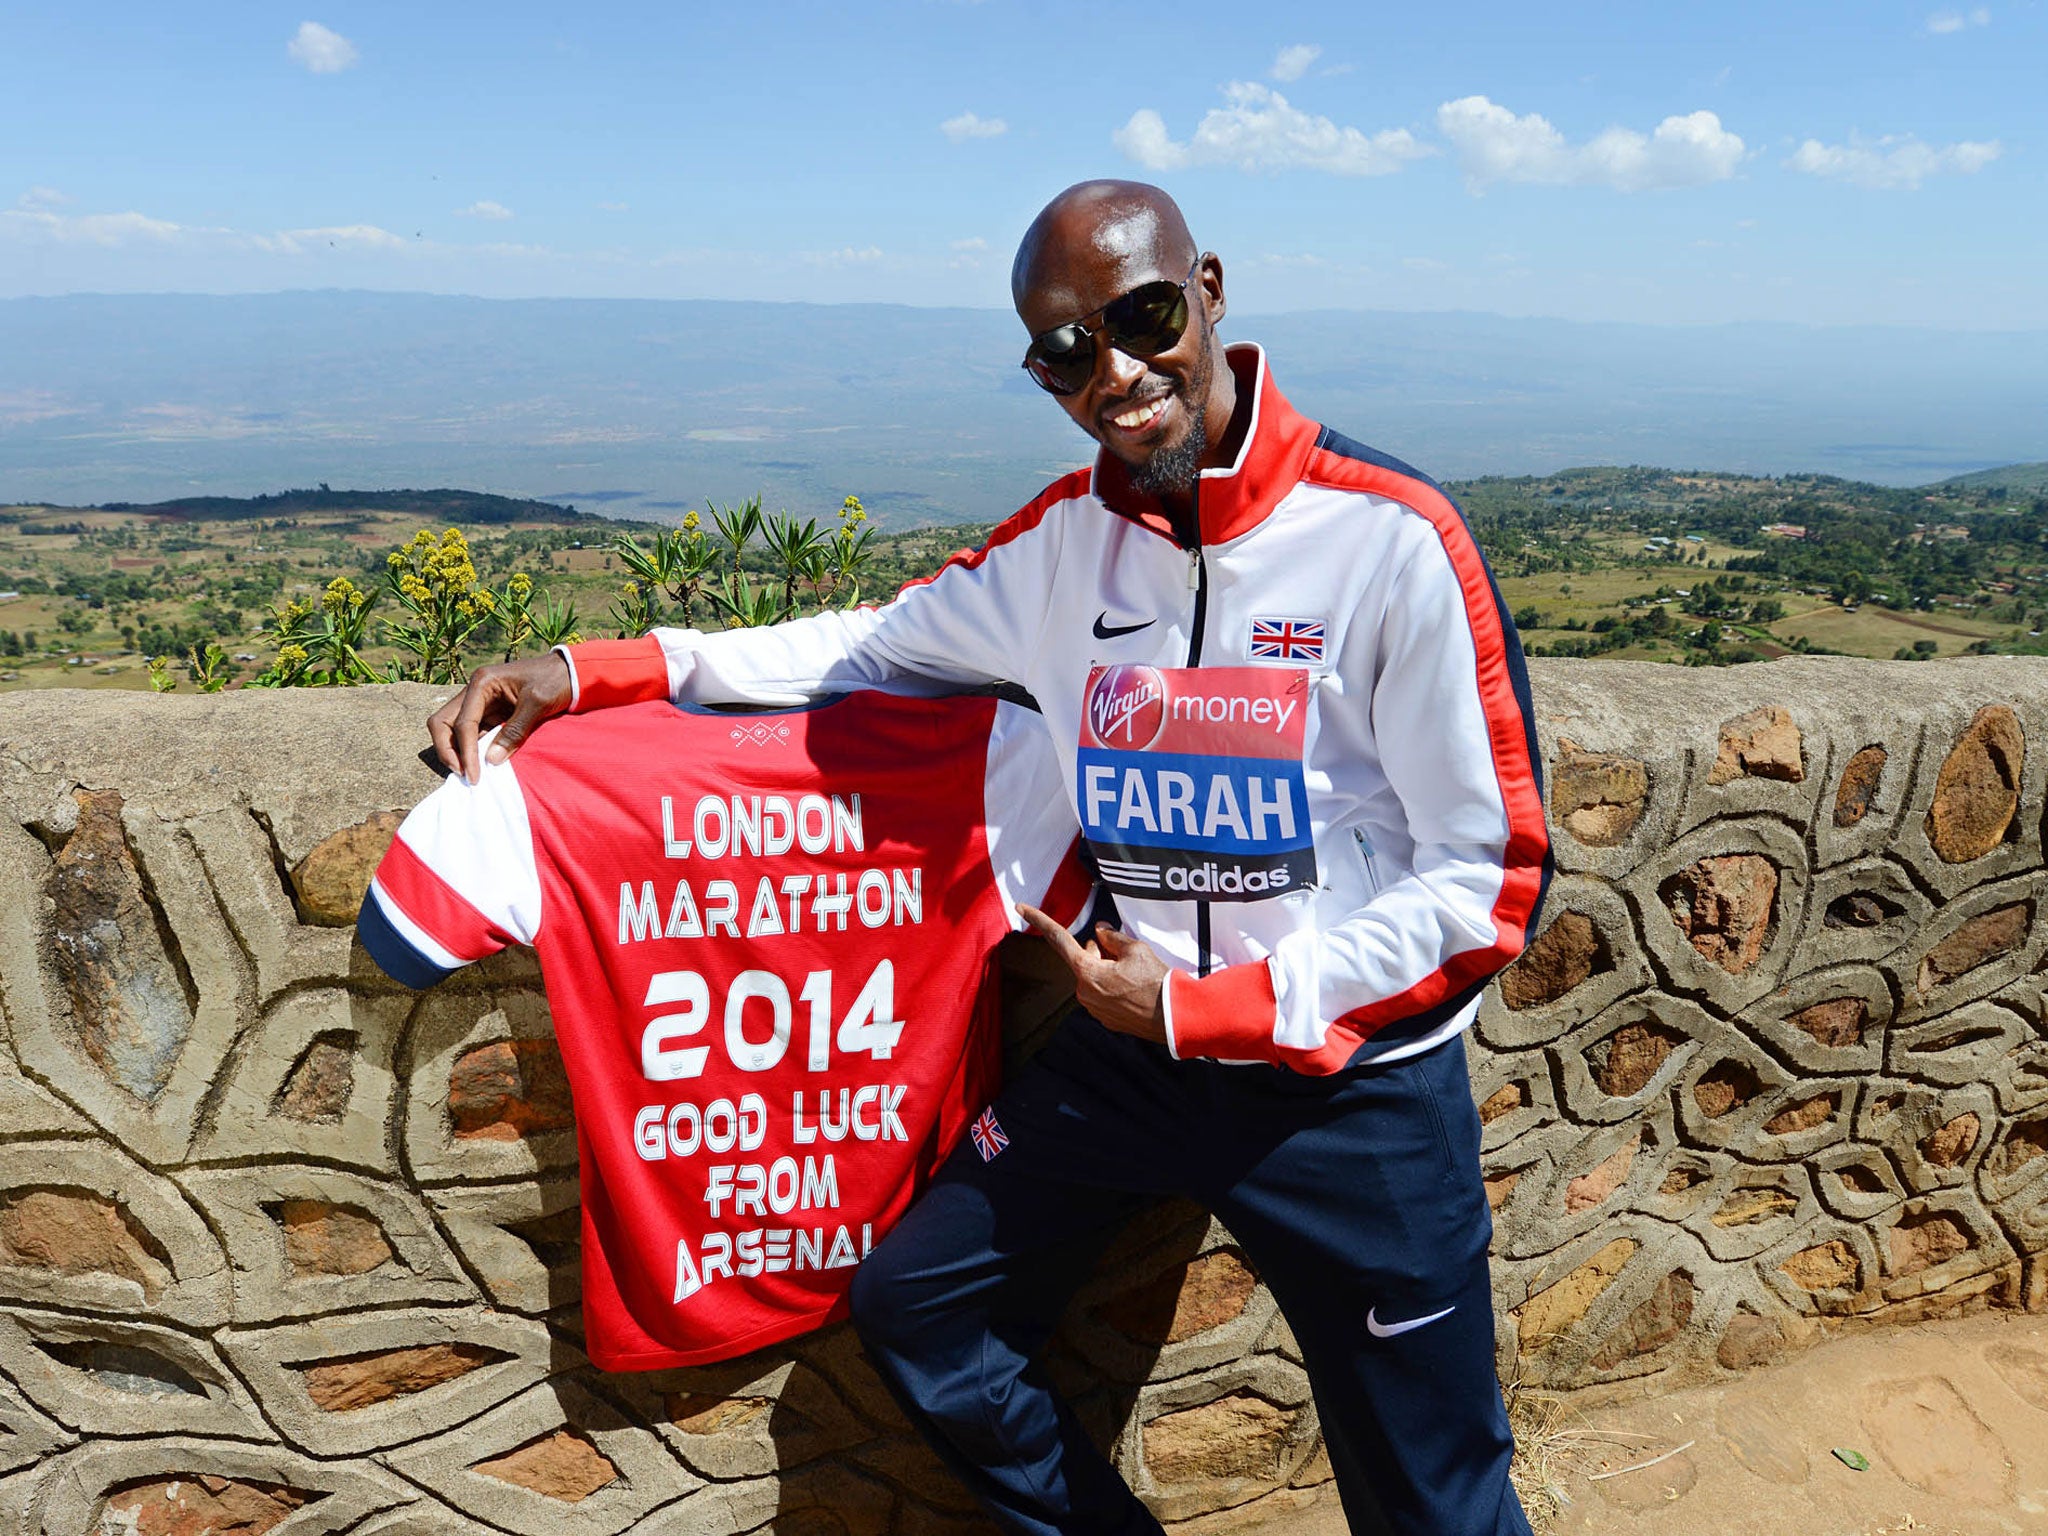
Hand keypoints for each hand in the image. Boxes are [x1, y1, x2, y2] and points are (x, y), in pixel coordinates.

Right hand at [427, 652, 574, 783]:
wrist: (570, 672)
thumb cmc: (555, 681)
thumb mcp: (537, 704)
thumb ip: (515, 731)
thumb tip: (492, 760)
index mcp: (482, 683)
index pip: (463, 722)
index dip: (466, 752)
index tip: (474, 776)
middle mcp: (475, 691)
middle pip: (443, 723)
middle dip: (448, 750)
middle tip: (463, 774)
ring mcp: (480, 702)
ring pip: (453, 729)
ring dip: (456, 752)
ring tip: (470, 774)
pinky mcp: (490, 713)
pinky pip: (471, 733)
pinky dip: (470, 749)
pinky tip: (478, 765)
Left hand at [1015, 905, 1168, 1045]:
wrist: (1174, 1018)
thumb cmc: (1155, 981)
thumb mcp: (1136, 949)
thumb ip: (1112, 937)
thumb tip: (1101, 931)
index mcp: (1087, 972)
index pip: (1059, 939)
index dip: (1040, 920)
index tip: (1020, 907)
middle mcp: (1084, 992)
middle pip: (1084, 959)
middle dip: (1100, 952)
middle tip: (1125, 955)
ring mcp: (1094, 1009)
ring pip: (1095, 978)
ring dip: (1108, 970)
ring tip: (1136, 975)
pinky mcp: (1106, 1020)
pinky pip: (1104, 995)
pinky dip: (1115, 987)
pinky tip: (1136, 990)